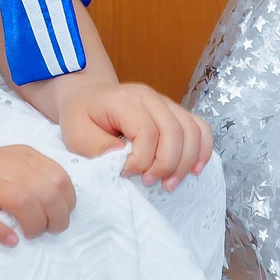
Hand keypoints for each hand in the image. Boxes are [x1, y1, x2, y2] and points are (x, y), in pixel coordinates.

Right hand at [0, 144, 74, 245]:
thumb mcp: (9, 166)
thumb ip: (34, 177)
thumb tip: (62, 204)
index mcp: (22, 156)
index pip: (60, 178)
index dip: (67, 202)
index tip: (61, 215)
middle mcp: (7, 165)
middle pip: (47, 191)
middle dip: (56, 217)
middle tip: (48, 230)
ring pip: (26, 202)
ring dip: (35, 225)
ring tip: (29, 234)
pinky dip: (3, 233)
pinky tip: (9, 240)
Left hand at [58, 82, 213, 189]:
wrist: (88, 97)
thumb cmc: (82, 116)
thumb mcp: (77, 133)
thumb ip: (98, 148)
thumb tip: (125, 160)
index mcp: (125, 100)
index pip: (146, 131)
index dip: (141, 160)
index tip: (126, 173)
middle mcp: (150, 97)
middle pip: (174, 130)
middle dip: (166, 164)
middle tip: (151, 183)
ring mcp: (166, 102)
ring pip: (191, 129)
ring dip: (186, 161)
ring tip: (170, 183)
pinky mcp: (174, 111)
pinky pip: (199, 127)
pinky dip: (202, 149)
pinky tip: (195, 168)